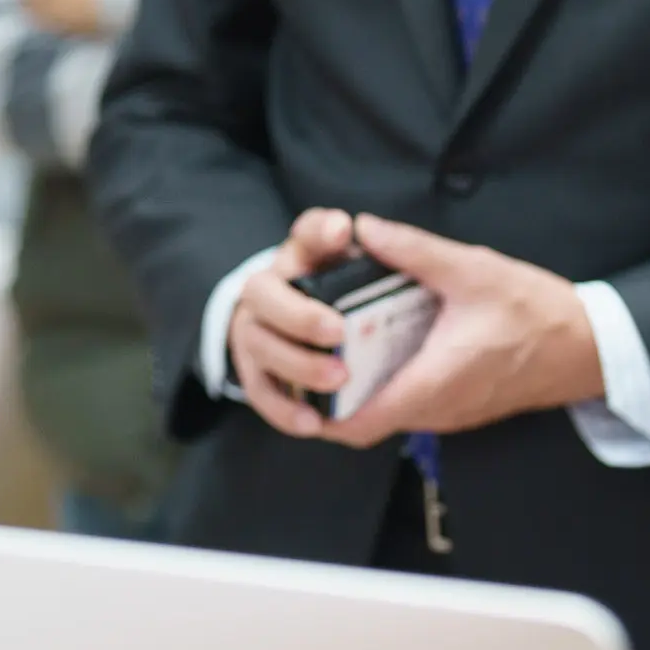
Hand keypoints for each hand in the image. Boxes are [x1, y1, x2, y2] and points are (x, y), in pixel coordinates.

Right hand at [225, 206, 361, 438]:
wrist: (337, 340)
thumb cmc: (361, 300)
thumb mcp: (384, 271)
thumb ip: (392, 247)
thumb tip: (366, 228)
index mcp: (308, 255)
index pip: (308, 231)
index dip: (319, 230)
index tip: (342, 231)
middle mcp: (273, 287)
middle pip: (262, 291)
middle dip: (298, 314)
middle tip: (338, 332)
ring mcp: (258, 330)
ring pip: (259, 344)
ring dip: (296, 363)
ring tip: (339, 379)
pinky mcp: (258, 371)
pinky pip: (260, 391)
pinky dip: (283, 408)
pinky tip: (314, 422)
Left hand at [304, 213, 601, 443]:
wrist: (586, 347)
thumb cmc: (536, 312)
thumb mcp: (471, 270)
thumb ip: (412, 250)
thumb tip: (363, 229)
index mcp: (432, 382)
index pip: (357, 422)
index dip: (319, 407)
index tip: (298, 373)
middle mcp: (436, 410)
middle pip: (364, 420)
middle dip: (333, 389)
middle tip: (312, 346)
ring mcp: (449, 415)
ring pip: (388, 413)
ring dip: (362, 385)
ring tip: (343, 340)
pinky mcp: (460, 408)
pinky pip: (412, 406)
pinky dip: (390, 384)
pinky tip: (386, 346)